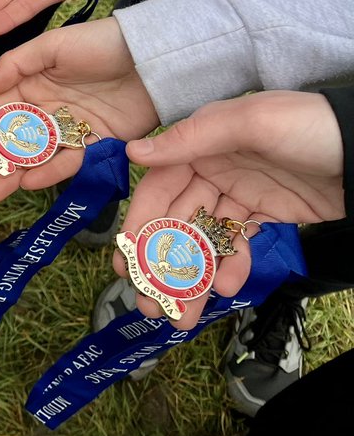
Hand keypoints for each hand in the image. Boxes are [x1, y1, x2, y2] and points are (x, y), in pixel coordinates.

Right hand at [0, 18, 158, 200]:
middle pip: (10, 141)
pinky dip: (48, 173)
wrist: (152, 57)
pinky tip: (27, 183)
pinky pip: (68, 162)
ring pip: (35, 157)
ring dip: (11, 174)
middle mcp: (46, 109)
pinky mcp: (96, 144)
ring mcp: (70, 129)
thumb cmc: (99, 43)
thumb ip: (15, 65)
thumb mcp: (52, 45)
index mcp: (30, 84)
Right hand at [117, 90, 343, 325]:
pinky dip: (231, 265)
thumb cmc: (309, 124)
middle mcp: (213, 167)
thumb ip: (193, 138)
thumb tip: (134, 153)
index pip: (160, 187)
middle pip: (178, 219)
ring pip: (205, 238)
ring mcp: (240, 192)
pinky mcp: (266, 213)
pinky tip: (227, 286)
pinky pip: (239, 243)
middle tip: (149, 301)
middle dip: (161, 261)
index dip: (141, 223)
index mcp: (202, 143)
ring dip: (192, 275)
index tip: (127, 259)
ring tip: (183, 313)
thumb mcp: (251, 122)